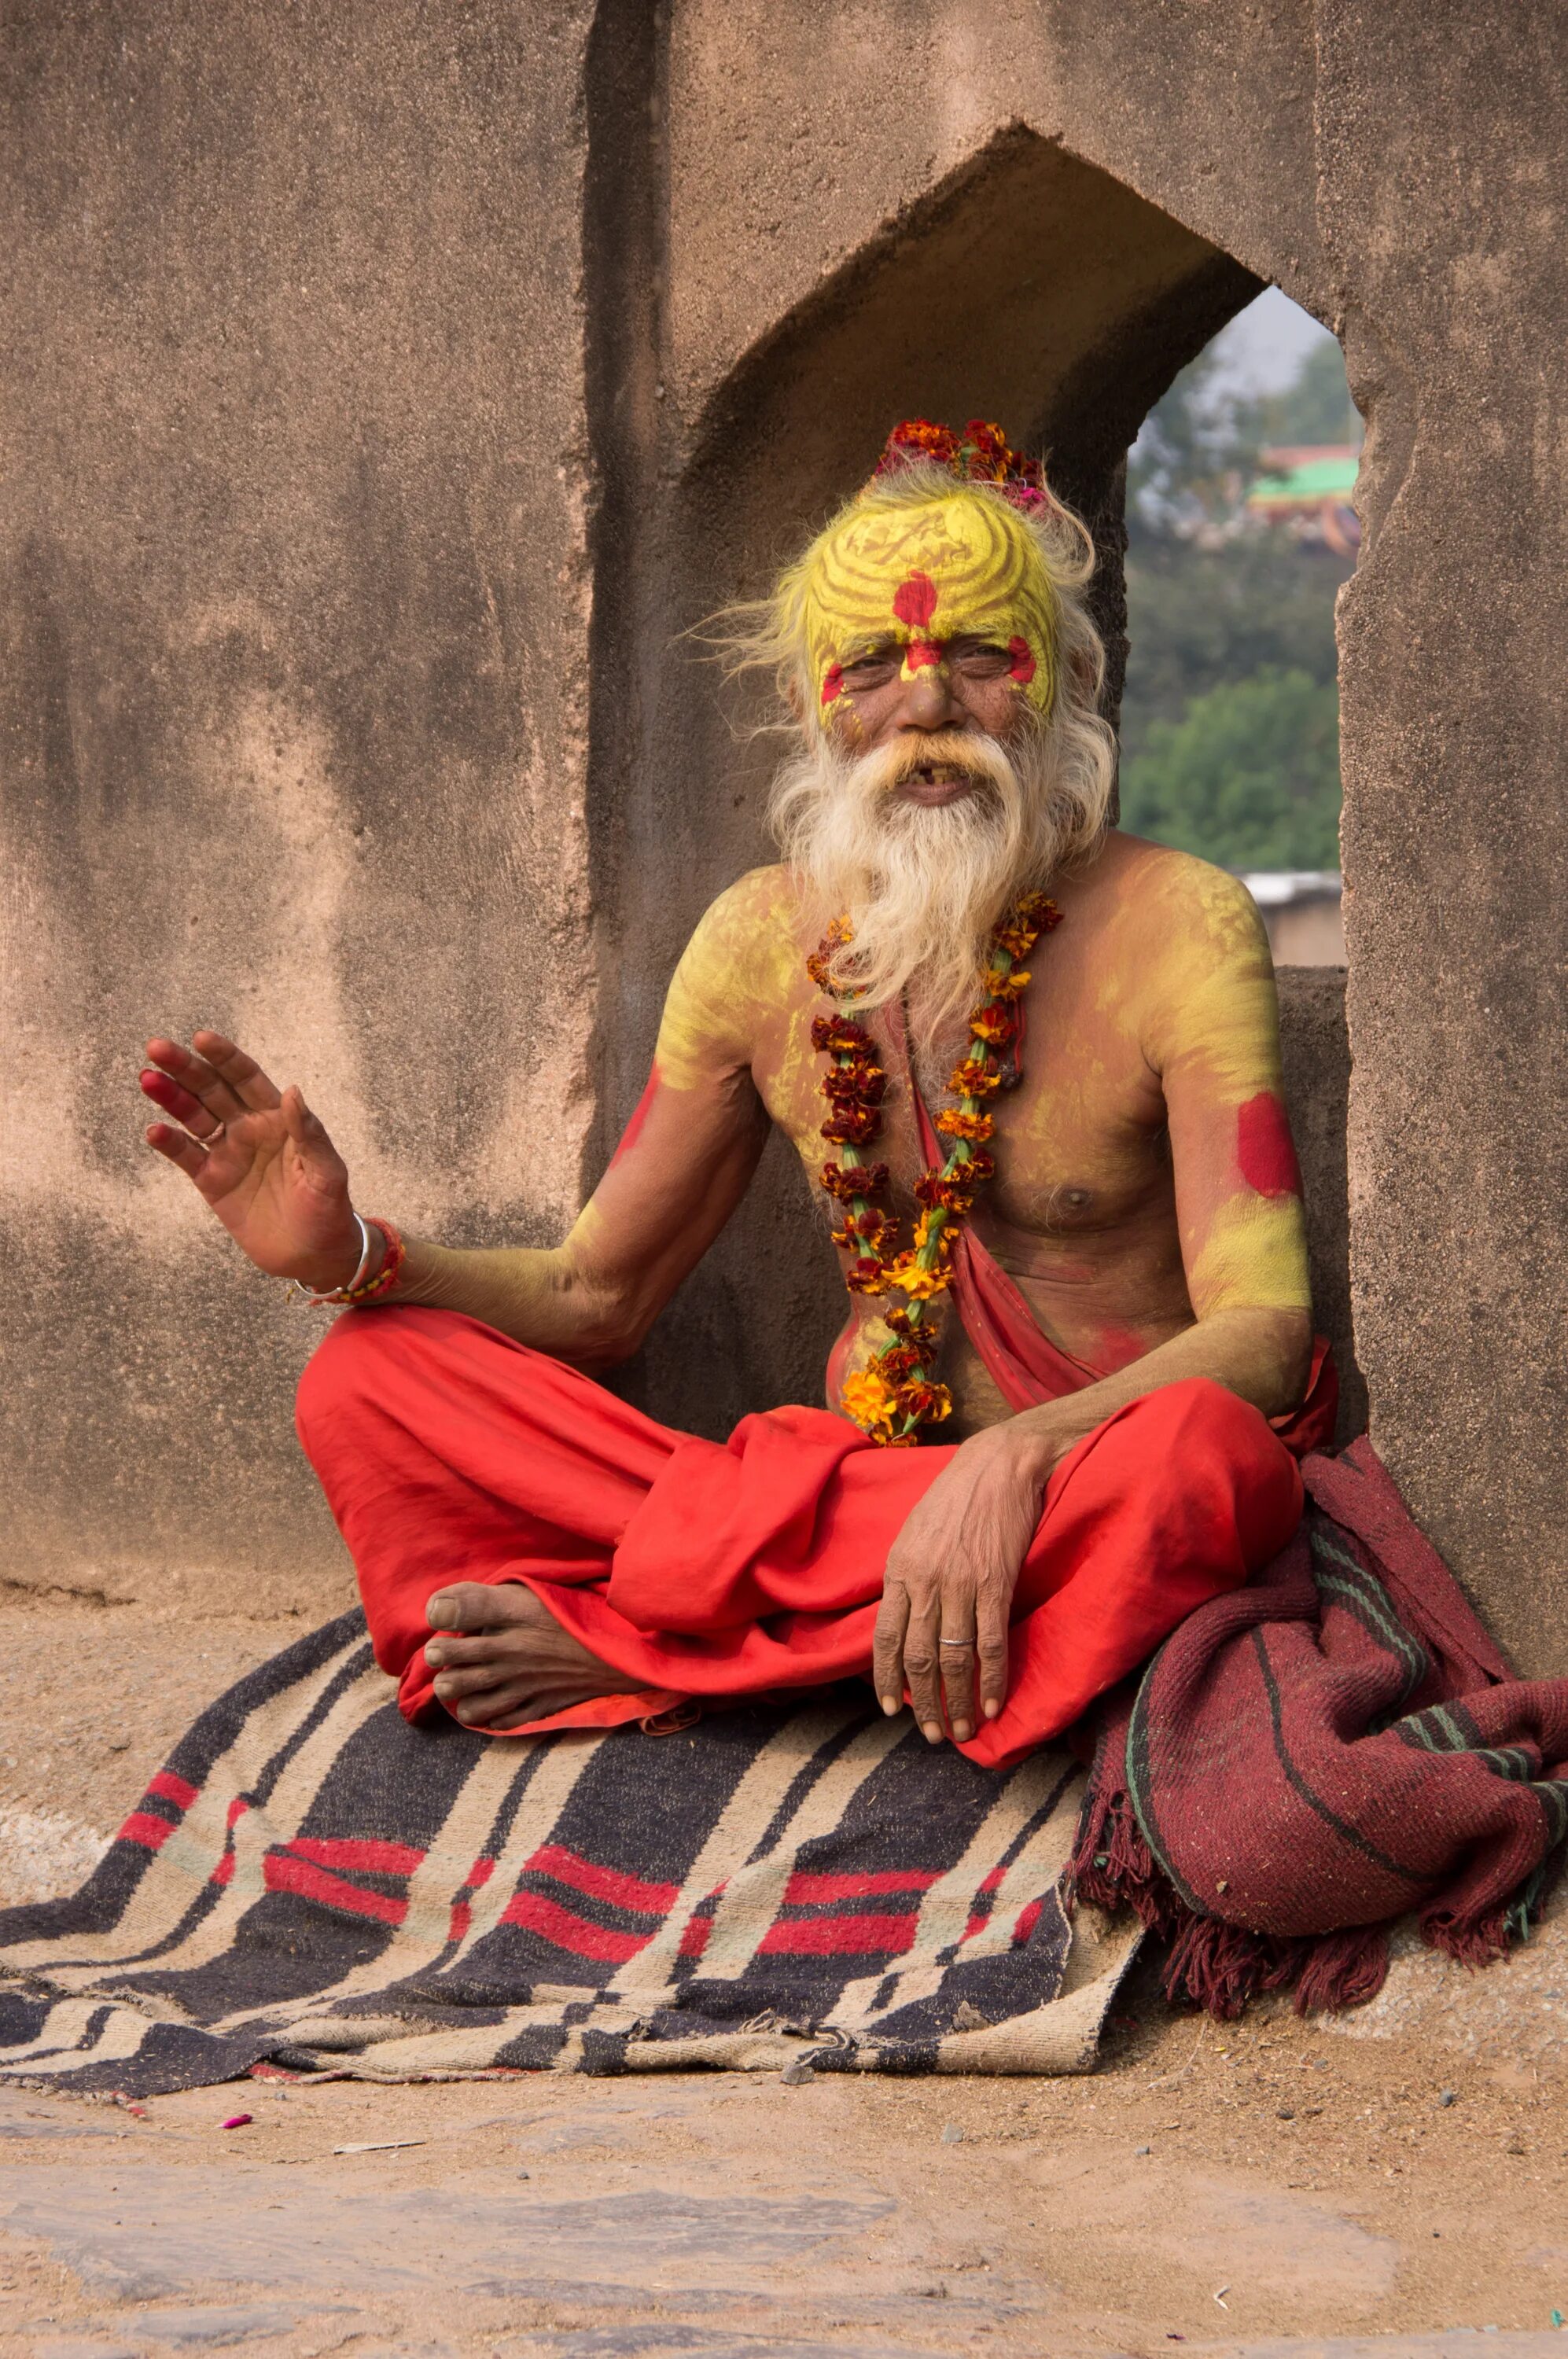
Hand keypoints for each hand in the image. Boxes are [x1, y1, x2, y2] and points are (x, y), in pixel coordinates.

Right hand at [139, 1031, 362, 1290]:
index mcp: (278, 1117)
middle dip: (185, 1067)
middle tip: (156, 1048)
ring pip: (193, 1116)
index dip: (224, 1058)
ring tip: (148, 1079)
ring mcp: (228, 1152)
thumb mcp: (327, 1172)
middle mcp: (248, 1128)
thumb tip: (293, 1092)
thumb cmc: (330, 1210)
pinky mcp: (212, 1181)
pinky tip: (154, 1129)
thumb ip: (309, 1133)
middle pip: (211, 1089)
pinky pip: (186, 1155)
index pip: (246, 1078)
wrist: (315, 1256)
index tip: (201, 1038)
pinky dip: (169, 1142)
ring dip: (170, 1097)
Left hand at [872, 1416, 1067, 1744]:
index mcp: (899, 1569)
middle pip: (917, 1657)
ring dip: (956, 1701)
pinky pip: (990, 1643)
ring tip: (961, 1731)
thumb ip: (907, 1576)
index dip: (885, 1679)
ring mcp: (960, 1584)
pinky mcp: (996, 1583)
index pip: (884, 1638)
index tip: (891, 1709)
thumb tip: (904, 1619)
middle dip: (923, 1703)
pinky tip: (991, 1705)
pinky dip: (990, 1680)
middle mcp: (924, 1581)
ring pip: (953, 1658)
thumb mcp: (915, 1532)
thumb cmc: (956, 1496)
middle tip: (931, 1734)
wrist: (999, 1464)